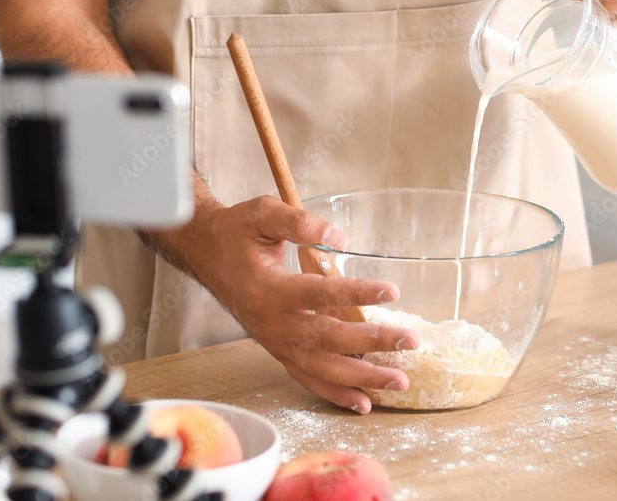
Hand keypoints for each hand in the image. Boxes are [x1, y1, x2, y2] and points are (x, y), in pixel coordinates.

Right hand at [167, 195, 420, 413]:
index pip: (318, 294)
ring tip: (400, 380)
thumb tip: (340, 239)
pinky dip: (335, 394)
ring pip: (322, 367)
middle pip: (327, 338)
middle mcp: (271, 322)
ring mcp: (275, 341)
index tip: (391, 291)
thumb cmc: (236, 232)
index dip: (356, 293)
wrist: (205, 254)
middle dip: (372, 342)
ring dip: (363, 377)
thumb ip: (299, 222)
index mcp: (267, 288)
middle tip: (410, 340)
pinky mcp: (278, 350)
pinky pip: (307, 378)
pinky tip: (365, 403)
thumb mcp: (262, 213)